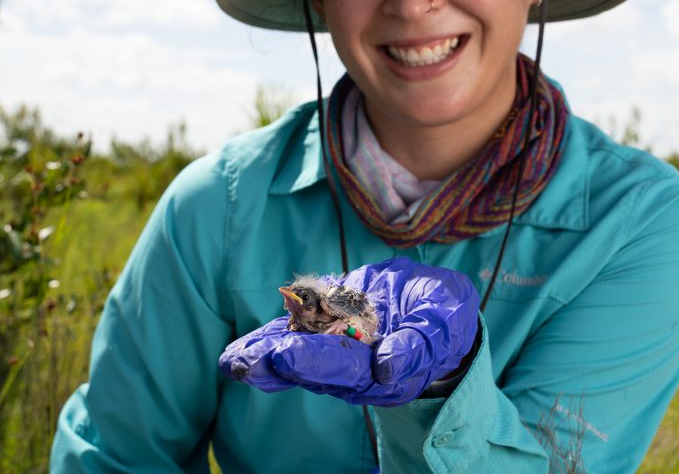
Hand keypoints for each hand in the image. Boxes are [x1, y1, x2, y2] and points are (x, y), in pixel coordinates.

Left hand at [219, 257, 479, 405]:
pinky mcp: (327, 335)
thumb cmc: (444, 315)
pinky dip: (266, 344)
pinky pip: (293, 339)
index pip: (347, 368)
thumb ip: (419, 343)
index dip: (315, 361)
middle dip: (278, 364)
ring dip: (264, 360)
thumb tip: (387, 367)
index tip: (285, 355)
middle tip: (247, 362)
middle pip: (313, 369)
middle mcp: (357, 371)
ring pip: (297, 359)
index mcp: (387, 372)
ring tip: (234, 361)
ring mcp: (338, 354)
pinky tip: (238, 353)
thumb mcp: (444, 320)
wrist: (436, 307)